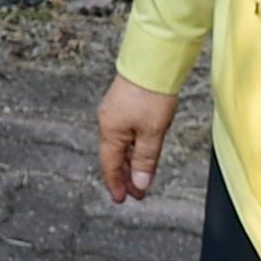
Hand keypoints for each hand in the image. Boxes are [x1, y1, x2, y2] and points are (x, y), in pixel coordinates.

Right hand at [96, 75, 178, 203]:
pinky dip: (132, 148)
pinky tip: (141, 153)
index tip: (122, 199)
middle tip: (136, 193)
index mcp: (110, 131)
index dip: (116, 184)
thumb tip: (139, 183)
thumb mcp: (152, 133)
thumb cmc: (151, 94)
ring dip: (130, 163)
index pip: (110, 165)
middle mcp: (108, 122)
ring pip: (121, 145)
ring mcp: (115, 112)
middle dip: (125, 176)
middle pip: (114, 156)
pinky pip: (125, 133)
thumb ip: (145, 160)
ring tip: (141, 177)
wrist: (153, 61)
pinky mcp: (124, 104)